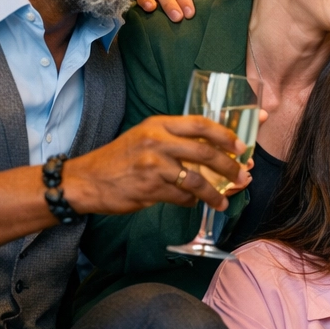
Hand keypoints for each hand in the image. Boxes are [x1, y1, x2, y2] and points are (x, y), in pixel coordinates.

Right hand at [62, 115, 247, 214]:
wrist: (86, 181)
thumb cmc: (119, 160)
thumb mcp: (145, 138)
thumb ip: (175, 140)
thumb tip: (214, 151)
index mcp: (159, 124)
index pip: (201, 124)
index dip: (226, 135)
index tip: (243, 146)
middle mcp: (157, 140)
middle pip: (205, 152)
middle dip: (230, 167)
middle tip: (243, 177)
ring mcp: (153, 164)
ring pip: (197, 180)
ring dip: (215, 194)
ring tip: (224, 202)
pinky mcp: (150, 187)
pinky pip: (182, 197)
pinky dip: (192, 202)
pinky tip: (194, 204)